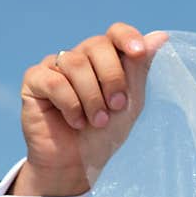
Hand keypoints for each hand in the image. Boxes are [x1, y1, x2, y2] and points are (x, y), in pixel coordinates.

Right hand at [12, 23, 168, 196]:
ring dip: (92, 97)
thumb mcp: (129, 102)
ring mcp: (54, 66)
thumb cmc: (104, 134)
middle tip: (116, 107)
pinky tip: (75, 122)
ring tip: (97, 121)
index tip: (139, 52)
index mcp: (104, 59)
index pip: (115, 32)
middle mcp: (79, 57)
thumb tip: (160, 36)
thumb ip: (139, 69)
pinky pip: (54, 81)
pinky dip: (70, 104)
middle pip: (97, 45)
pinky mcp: (34, 80)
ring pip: (76, 63)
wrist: (78, 163)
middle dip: (112, 78)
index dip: (127, 37)